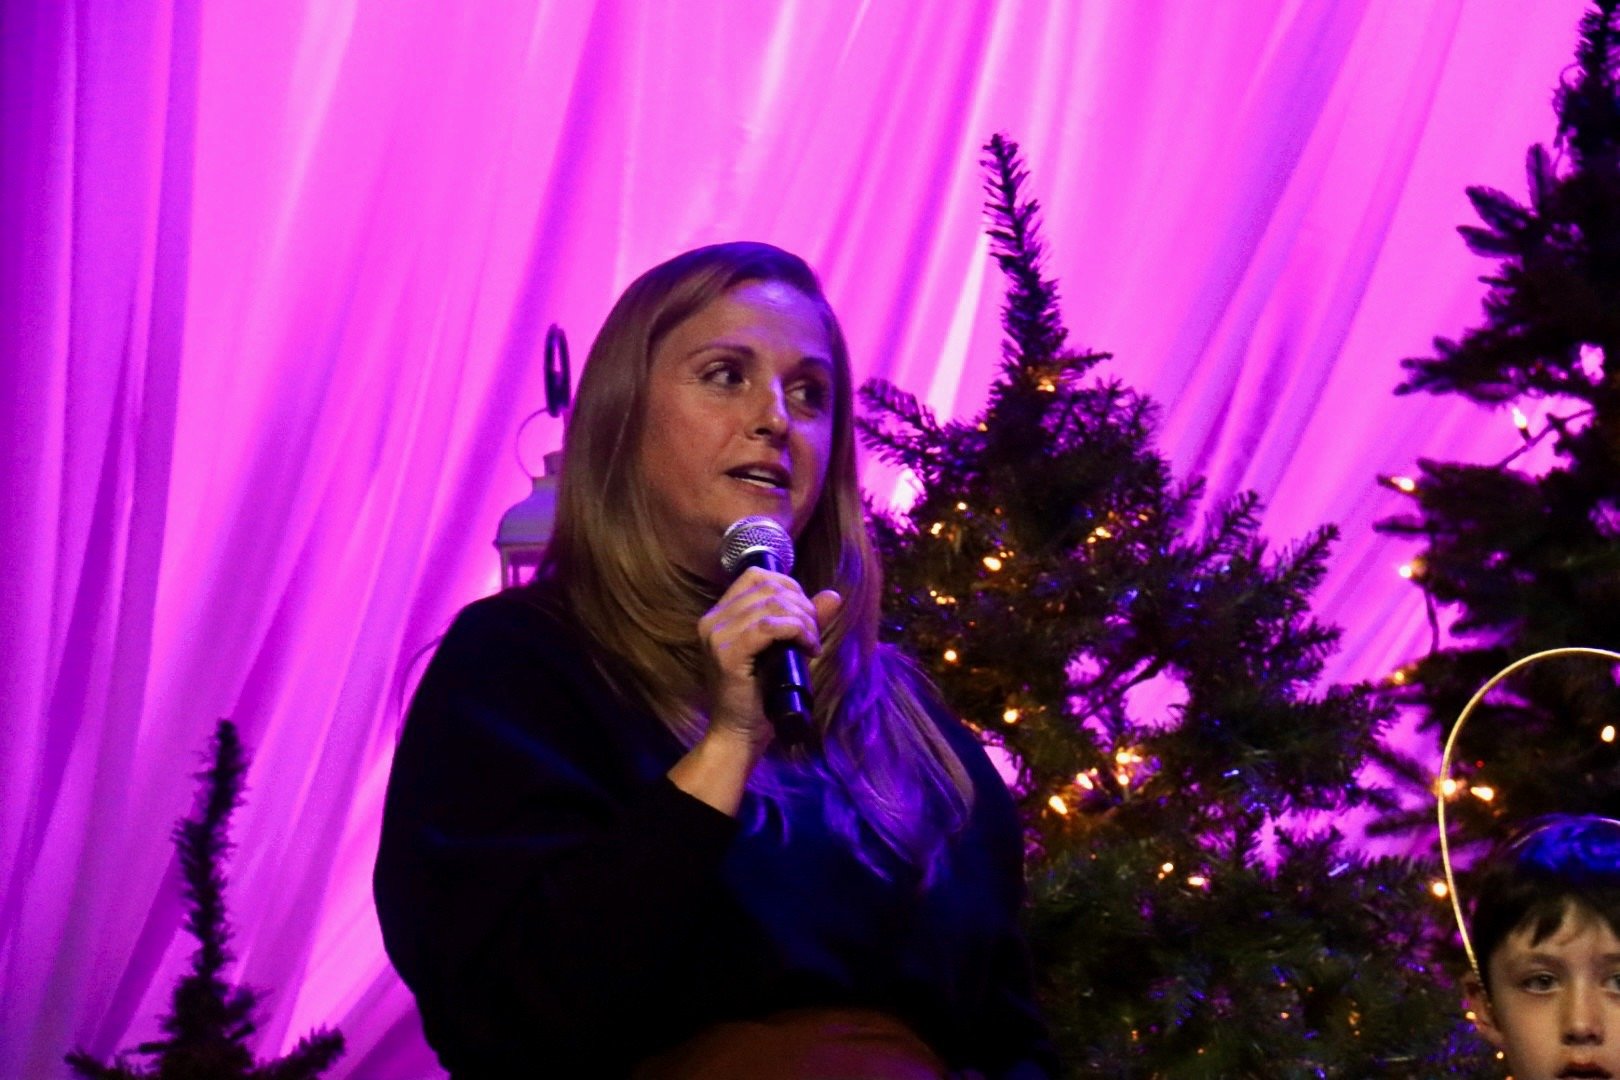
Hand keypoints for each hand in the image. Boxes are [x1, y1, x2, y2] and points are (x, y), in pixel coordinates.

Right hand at [697, 567, 841, 747]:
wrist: (741, 734)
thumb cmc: (762, 694)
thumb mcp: (787, 649)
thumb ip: (805, 620)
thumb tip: (833, 595)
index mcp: (720, 615)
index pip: (756, 576)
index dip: (789, 586)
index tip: (807, 615)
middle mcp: (713, 620)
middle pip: (767, 587)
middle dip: (801, 605)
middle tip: (813, 633)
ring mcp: (717, 636)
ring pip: (771, 605)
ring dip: (803, 620)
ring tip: (812, 643)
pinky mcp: (727, 654)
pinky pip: (768, 626)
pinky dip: (795, 631)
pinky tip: (807, 647)